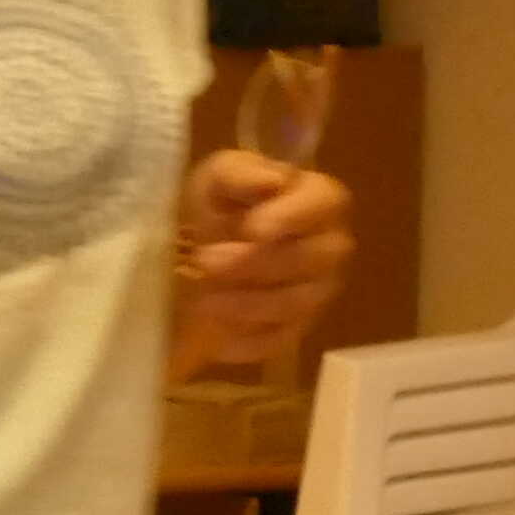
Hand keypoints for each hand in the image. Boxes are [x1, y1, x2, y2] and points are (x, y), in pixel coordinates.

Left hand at [172, 149, 351, 379]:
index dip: (293, 217)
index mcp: (316, 200)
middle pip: (312, 258)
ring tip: (202, 298)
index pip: (326, 203)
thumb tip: (274, 181)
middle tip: (205, 260)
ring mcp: (315, 290)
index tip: (253, 229)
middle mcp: (328, 246)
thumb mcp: (215, 179)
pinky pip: (279, 341)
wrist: (186, 256)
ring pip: (296, 303)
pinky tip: (214, 333)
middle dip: (255, 262)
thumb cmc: (212, 207)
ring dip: (246, 303)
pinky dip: (245, 340)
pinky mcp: (293, 329)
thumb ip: (243, 173)